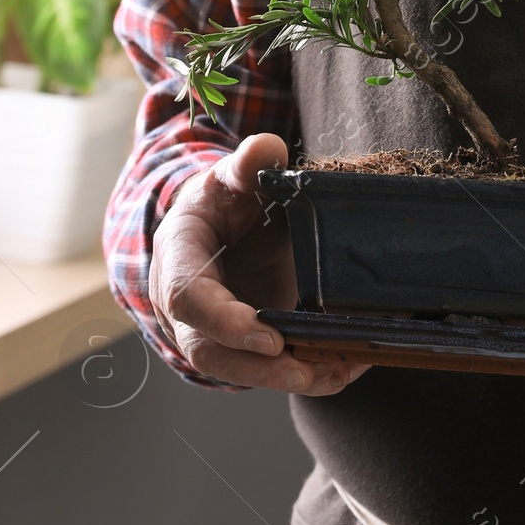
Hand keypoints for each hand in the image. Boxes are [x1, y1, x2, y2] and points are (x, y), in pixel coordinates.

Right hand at [148, 134, 365, 396]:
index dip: (225, 321)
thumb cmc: (220, 202)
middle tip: (305, 371)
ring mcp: (209, 334)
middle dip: (258, 367)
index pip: (189, 298)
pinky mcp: (239, 348)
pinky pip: (264, 370)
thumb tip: (269, 147)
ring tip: (337, 372)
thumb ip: (248, 163)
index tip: (269, 334)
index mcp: (178, 258)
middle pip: (209, 351)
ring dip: (286, 378)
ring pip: (236, 370)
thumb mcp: (229, 176)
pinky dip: (306, 374)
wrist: (215, 227)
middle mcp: (185, 308)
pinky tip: (345, 368)